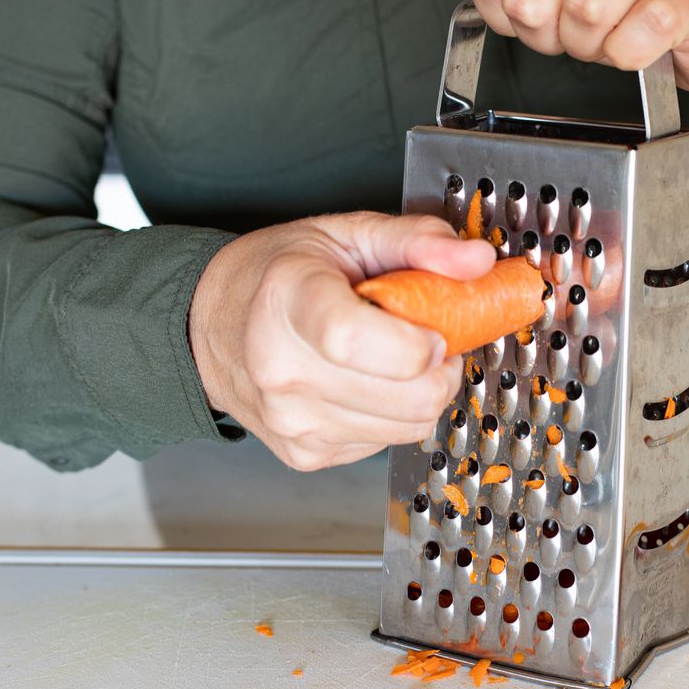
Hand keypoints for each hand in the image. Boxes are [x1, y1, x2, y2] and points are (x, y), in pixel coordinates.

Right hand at [189, 213, 495, 470]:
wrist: (210, 325)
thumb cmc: (278, 273)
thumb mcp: (347, 233)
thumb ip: (418, 241)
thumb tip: (478, 261)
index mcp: (289, 301)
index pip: (359, 341)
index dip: (418, 344)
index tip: (431, 330)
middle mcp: (282, 370)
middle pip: (408, 397)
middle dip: (439, 369)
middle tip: (425, 340)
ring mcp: (292, 420)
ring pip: (409, 427)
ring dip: (419, 395)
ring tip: (393, 361)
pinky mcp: (304, 454)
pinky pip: (385, 444)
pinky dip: (390, 415)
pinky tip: (364, 385)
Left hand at [442, 0, 688, 96]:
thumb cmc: (632, 0)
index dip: (501, 10)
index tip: (533, 16)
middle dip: (544, 34)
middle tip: (572, 35)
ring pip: (583, 9)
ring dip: (588, 45)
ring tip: (606, 40)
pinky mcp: (687, 0)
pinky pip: (638, 34)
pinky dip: (628, 54)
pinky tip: (636, 48)